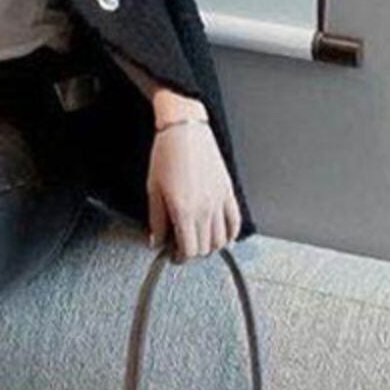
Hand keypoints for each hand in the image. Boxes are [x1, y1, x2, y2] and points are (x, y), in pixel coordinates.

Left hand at [147, 119, 242, 260]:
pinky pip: (235, 222)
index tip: (174, 255)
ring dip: (210, 245)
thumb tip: (156, 240)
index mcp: (183, 210)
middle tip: (182, 246)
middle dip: (192, 252)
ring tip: (199, 240)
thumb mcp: (153, 190)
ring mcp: (219, 201)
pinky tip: (221, 235)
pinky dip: (230, 234)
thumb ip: (156, 220)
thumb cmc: (166, 155)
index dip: (180, 257)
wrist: (185, 132)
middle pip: (204, 248)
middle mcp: (204, 209)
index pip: (188, 250)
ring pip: (221, 239)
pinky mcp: (228, 192)